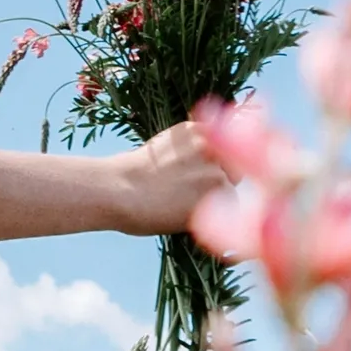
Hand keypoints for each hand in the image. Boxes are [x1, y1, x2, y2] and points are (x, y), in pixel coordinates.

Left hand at [111, 122, 231, 236]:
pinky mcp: (193, 129)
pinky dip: (196, 139)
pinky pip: (206, 133)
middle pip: (233, 172)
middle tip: (189, 181)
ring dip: (208, 155)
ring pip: (222, 150)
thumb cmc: (148, 214)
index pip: (233, 197)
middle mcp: (221, 176)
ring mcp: (208, 149)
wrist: (118, 190)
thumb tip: (218, 191)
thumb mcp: (188, 221)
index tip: (199, 199)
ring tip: (180, 166)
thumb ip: (210, 205)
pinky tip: (177, 151)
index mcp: (222, 203)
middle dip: (216, 175)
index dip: (216, 198)